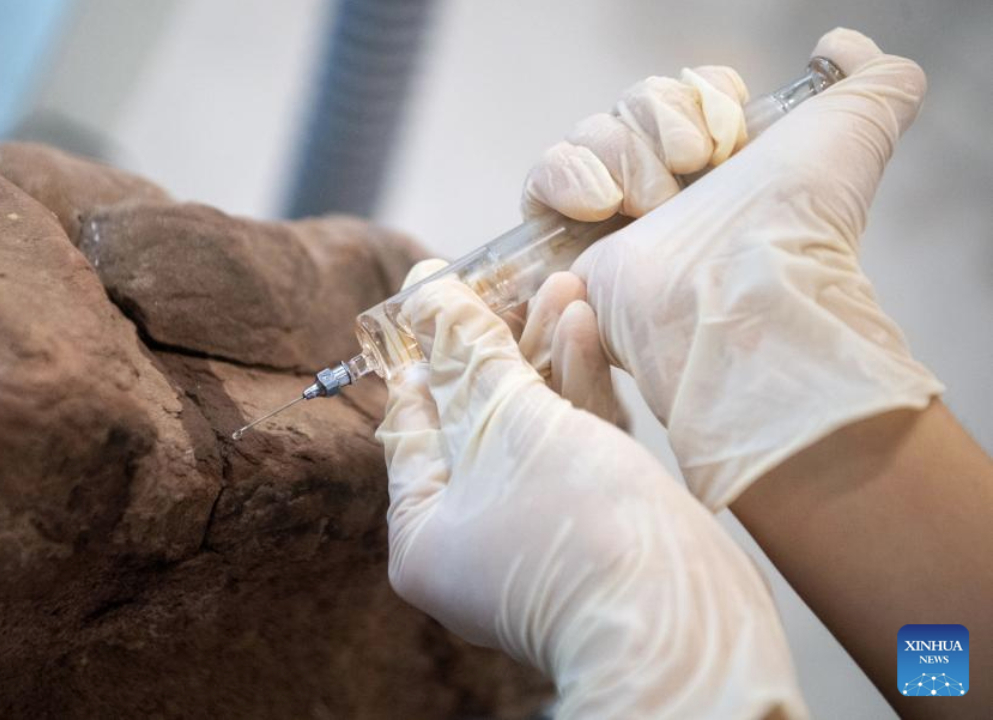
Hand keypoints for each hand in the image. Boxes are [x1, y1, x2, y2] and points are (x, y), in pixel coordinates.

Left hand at [377, 264, 806, 717]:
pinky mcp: (596, 529)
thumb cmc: (576, 528)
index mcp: (426, 534)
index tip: (438, 294)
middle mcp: (473, 541)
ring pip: (533, 428)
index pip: (414, 424)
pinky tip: (587, 330)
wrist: (682, 627)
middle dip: (501, 345)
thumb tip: (420, 286)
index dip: (428, 352)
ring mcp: (537, 536)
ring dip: (547, 357)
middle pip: (477, 421)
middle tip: (518, 281)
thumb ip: (468, 352)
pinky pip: (575, 450)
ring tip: (563, 286)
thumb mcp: (506, 422)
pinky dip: (579, 393)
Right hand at [521, 28, 941, 509]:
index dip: (698, 95)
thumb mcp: (856, 126)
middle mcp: (671, 190)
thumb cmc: (798, 220)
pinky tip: (601, 205)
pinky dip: (565, 177)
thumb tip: (839, 45)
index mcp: (726, 164)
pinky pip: (540, 179)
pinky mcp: (567, 244)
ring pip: (587, 134)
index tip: (727, 134)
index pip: (686, 92)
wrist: (744, 294)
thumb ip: (870, 75)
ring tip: (648, 203)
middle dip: (659, 121)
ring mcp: (617, 218)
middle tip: (691, 170)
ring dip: (618, 151)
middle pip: (631, 104)